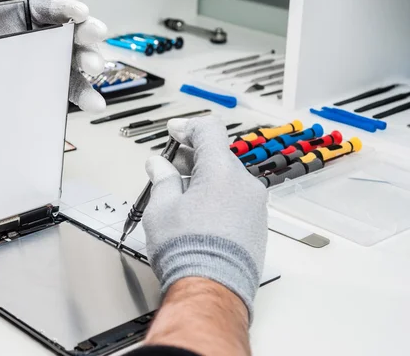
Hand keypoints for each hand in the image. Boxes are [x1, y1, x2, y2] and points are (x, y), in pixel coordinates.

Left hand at [0, 0, 107, 111]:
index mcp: (32, 14)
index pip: (53, 8)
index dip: (68, 9)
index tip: (79, 12)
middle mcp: (47, 37)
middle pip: (73, 33)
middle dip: (86, 34)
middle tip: (93, 35)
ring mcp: (52, 61)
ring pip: (77, 61)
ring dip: (91, 63)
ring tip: (94, 68)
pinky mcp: (52, 84)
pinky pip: (70, 89)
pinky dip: (84, 96)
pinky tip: (94, 102)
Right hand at [142, 115, 267, 319]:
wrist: (212, 289)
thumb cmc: (186, 249)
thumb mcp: (161, 208)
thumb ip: (162, 179)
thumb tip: (159, 165)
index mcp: (222, 171)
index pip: (209, 130)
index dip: (188, 127)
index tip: (174, 132)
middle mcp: (245, 184)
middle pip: (218, 155)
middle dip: (191, 156)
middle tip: (168, 167)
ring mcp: (255, 206)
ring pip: (227, 178)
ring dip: (204, 178)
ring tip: (180, 194)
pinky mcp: (257, 225)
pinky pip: (236, 199)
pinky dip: (217, 196)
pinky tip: (198, 212)